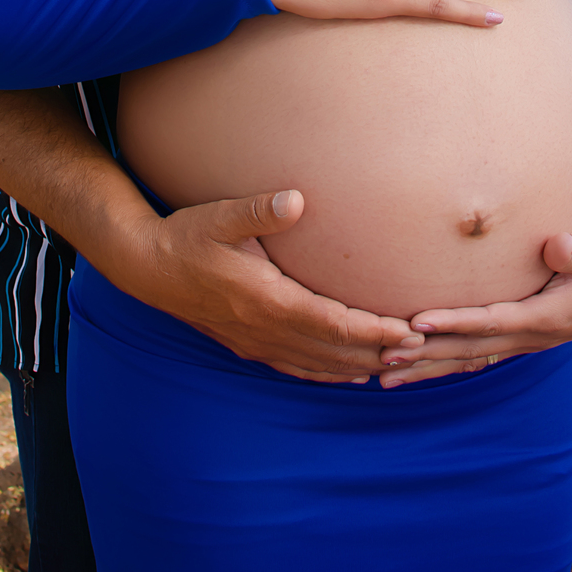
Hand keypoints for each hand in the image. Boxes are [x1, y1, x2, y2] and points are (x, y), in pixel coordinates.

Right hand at [129, 184, 425, 382]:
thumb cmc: (188, 237)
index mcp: (268, 300)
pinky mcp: (249, 344)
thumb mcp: (221, 216)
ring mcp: (257, 342)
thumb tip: (296, 198)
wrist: (147, 268)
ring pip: (319, 365)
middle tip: (424, 351)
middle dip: (380, 352)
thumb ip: (260, 210)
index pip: (333, 324)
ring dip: (361, 365)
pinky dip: (330, 372)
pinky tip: (351, 373)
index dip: (374, 332)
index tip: (409, 331)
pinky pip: (298, 368)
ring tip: (400, 364)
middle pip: (335, 352)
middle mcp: (266, 330)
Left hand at [375, 234, 571, 387]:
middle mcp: (525, 338)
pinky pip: (473, 356)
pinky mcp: (515, 340)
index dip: (453, 323)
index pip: (489, 322)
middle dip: (425, 354)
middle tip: (383, 358)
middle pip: (467, 349)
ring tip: (384, 376)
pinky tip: (415, 370)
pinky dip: (442, 363)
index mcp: (542, 319)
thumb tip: (556, 243)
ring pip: (465, 359)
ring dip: (425, 367)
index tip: (417, 323)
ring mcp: (519, 343)